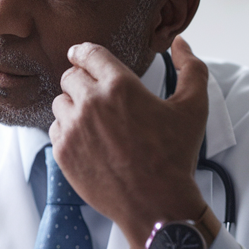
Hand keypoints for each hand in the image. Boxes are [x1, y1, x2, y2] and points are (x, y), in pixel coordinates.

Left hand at [50, 35, 208, 248]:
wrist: (156, 205)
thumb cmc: (175, 157)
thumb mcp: (194, 108)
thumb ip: (191, 68)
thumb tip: (180, 43)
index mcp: (119, 86)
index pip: (88, 54)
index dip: (83, 52)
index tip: (80, 54)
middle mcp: (90, 103)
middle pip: (70, 77)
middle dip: (81, 80)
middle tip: (93, 92)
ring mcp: (72, 129)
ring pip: (60, 103)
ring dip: (73, 105)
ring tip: (93, 119)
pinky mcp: (63, 153)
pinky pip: (55, 129)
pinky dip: (66, 130)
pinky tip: (86, 139)